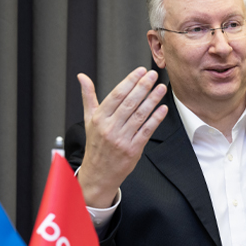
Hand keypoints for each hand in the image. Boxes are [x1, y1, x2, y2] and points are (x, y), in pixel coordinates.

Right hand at [77, 67, 167, 207]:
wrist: (98, 173)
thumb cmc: (96, 144)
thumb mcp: (88, 119)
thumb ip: (88, 97)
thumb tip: (82, 77)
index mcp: (99, 118)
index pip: (116, 95)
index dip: (130, 81)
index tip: (140, 71)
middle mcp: (109, 128)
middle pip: (129, 103)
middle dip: (143, 87)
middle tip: (153, 75)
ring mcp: (122, 139)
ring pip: (140, 115)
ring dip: (152, 100)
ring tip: (161, 88)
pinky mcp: (133, 149)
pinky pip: (146, 130)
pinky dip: (155, 119)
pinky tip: (162, 108)